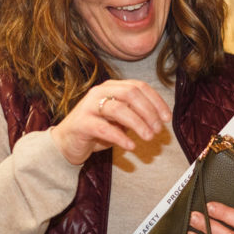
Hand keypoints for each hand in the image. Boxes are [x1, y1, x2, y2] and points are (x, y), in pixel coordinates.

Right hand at [50, 80, 171, 164]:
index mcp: (112, 87)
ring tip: (149, 137)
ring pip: (118, 109)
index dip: (156, 101)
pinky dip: (121, 137)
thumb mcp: (120, 119)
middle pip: (130, 94)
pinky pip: (104, 128)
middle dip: (149, 112)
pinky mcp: (81, 123)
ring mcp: (88, 106)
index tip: (167, 118)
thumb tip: (160, 118)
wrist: (66, 142)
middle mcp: (99, 92)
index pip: (140, 87)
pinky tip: (131, 146)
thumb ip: (136, 114)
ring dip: (138, 123)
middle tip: (158, 129)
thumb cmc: (97, 129)